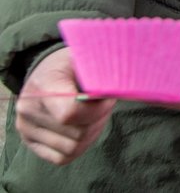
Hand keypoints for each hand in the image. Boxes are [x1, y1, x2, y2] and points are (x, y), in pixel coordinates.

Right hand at [16, 47, 114, 164]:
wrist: (47, 70)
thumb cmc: (73, 63)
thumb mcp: (86, 57)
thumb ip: (100, 73)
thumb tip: (118, 90)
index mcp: (43, 85)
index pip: (69, 113)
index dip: (97, 110)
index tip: (108, 98)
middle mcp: (28, 110)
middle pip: (76, 133)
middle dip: (99, 119)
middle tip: (104, 103)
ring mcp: (27, 129)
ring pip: (72, 147)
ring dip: (92, 132)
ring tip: (95, 113)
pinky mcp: (31, 142)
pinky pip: (62, 157)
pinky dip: (79, 146)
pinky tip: (84, 126)